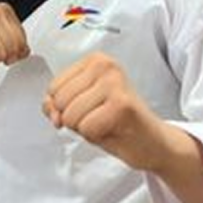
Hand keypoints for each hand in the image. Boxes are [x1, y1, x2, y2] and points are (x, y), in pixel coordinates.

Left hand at [43, 52, 167, 171]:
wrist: (153, 142)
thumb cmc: (117, 123)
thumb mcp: (81, 108)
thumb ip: (57, 104)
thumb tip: (50, 108)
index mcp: (95, 60)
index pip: (54, 88)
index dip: (63, 108)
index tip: (87, 109)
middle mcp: (105, 65)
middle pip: (60, 101)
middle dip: (74, 119)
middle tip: (99, 118)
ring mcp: (114, 83)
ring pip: (71, 115)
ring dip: (86, 128)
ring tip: (106, 123)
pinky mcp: (122, 104)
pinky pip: (87, 128)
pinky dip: (96, 136)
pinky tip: (114, 129)